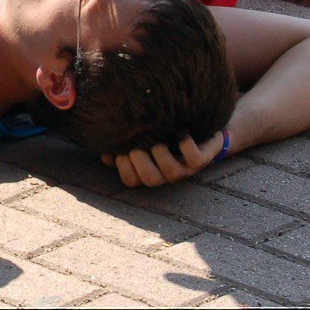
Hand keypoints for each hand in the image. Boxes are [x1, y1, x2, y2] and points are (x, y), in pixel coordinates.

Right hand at [102, 130, 225, 187]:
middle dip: (140, 160)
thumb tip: (106, 153)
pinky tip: (180, 133)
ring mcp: (186, 168)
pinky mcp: (203, 158)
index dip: (123, 165)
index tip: (123, 147)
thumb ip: (123, 147)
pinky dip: (186, 145)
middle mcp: (167, 173)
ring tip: (159, 139)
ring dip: (161, 154)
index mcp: (151, 170)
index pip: (130, 180)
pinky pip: (195, 159)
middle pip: (150, 180)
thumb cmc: (168, 133)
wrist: (204, 129)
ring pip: (171, 173)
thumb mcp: (144, 139)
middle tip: (139, 143)